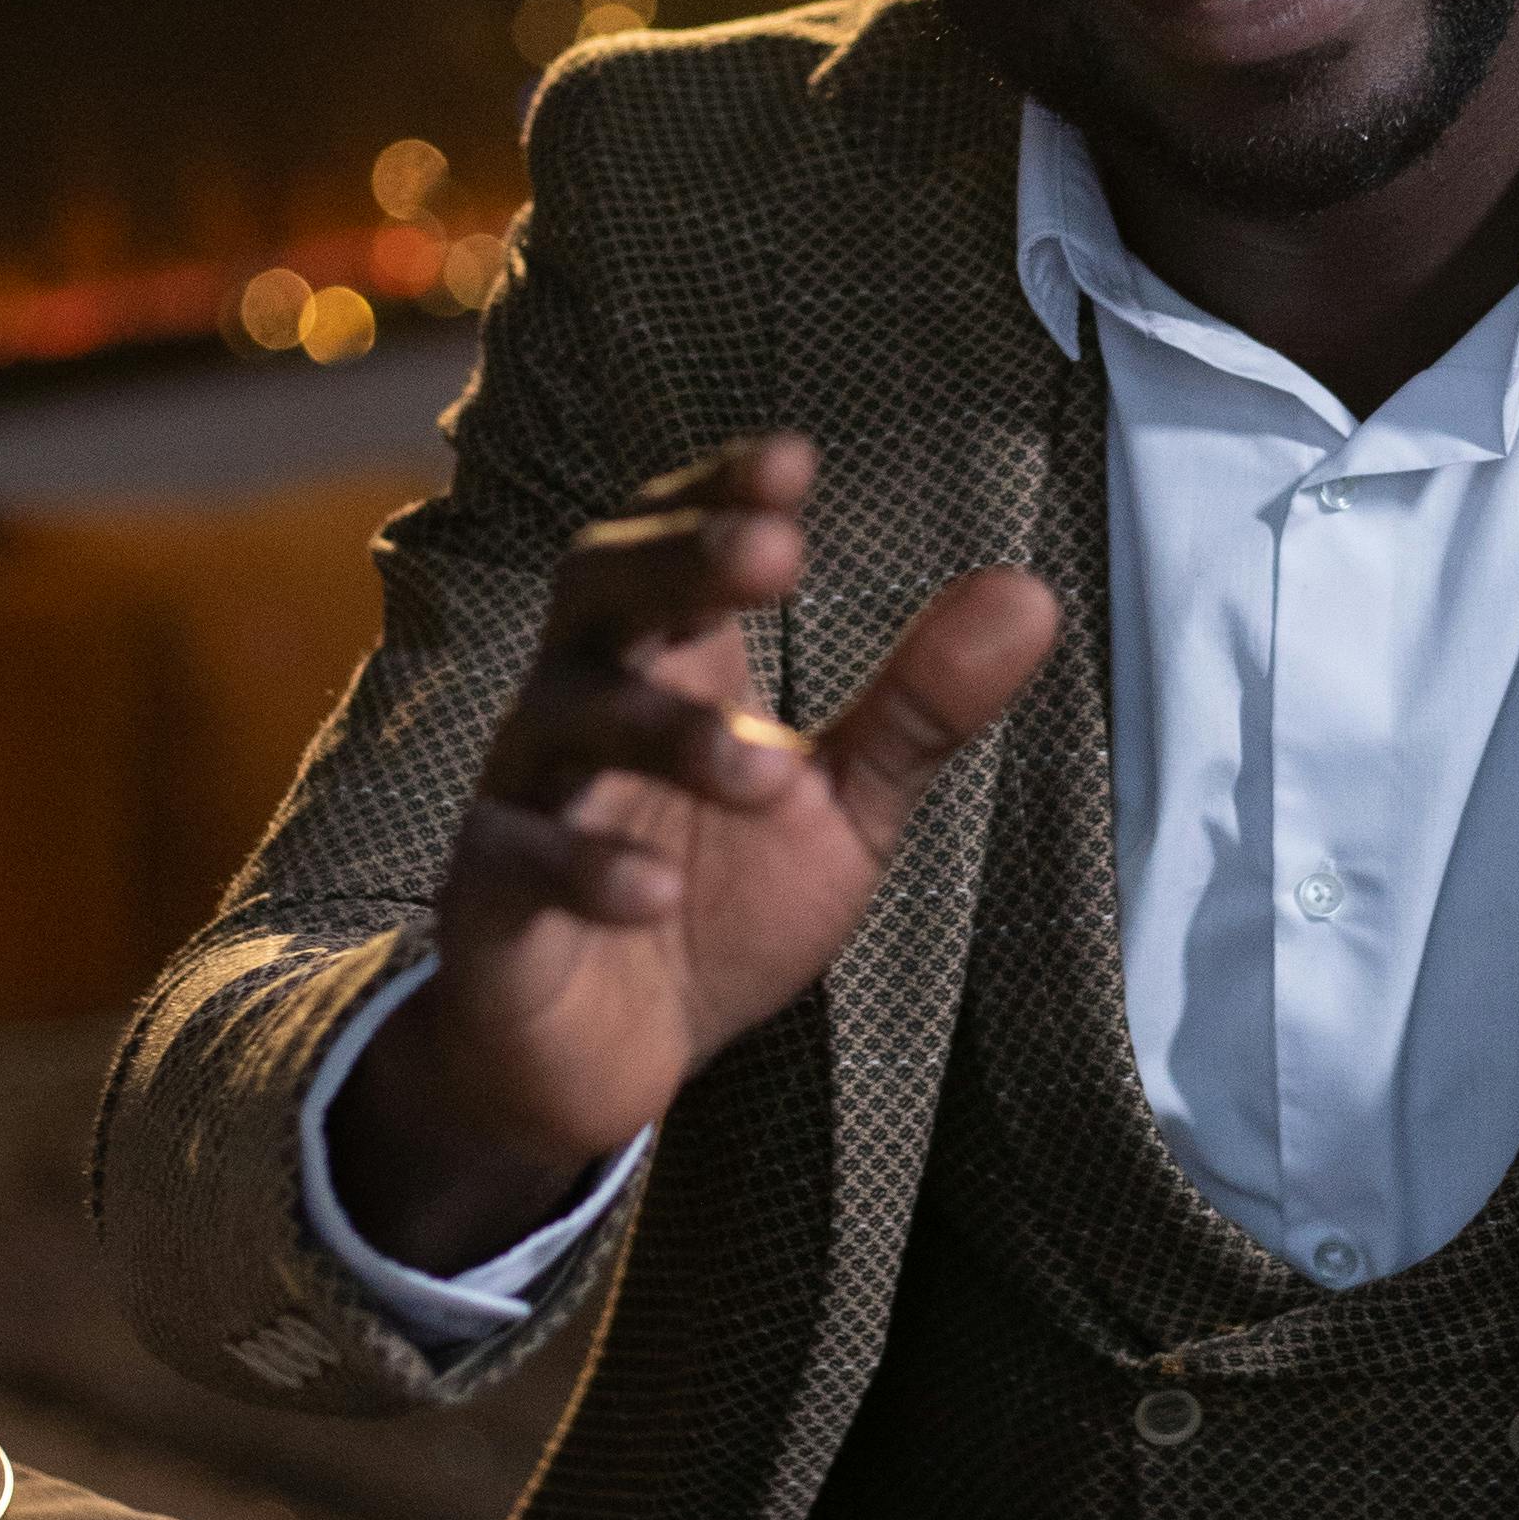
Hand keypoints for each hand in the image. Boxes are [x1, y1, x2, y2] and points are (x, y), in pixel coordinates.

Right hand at [332, 436, 1055, 1278]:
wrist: (607, 1059)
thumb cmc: (715, 903)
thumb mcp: (840, 808)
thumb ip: (919, 708)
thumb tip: (1032, 591)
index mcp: (666, 662)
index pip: (668, 538)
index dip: (714, 492)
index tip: (792, 460)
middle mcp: (582, 703)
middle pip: (596, 588)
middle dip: (679, 559)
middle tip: (779, 551)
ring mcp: (526, 797)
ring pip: (565, 721)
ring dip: (667, 733)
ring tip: (767, 765)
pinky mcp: (487, 900)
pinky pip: (517, 862)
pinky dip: (585, 871)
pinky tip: (655, 893)